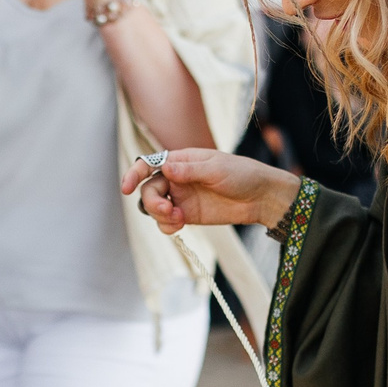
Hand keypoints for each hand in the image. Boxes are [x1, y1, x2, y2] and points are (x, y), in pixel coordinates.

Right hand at [123, 147, 300, 234]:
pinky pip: (166, 222)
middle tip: (169, 211)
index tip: (127, 187)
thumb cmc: (242, 174)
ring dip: (158, 215)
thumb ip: (190, 170)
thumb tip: (164, 168)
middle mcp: (176, 178)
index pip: (149, 164)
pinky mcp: (187, 215)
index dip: (134, 173)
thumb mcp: (216, 169)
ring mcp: (180, 197)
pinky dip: (166, 226)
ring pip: (154, 207)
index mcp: (180, 161)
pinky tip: (178, 226)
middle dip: (153, 201)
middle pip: (148, 190)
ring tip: (177, 220)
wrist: (261, 197)